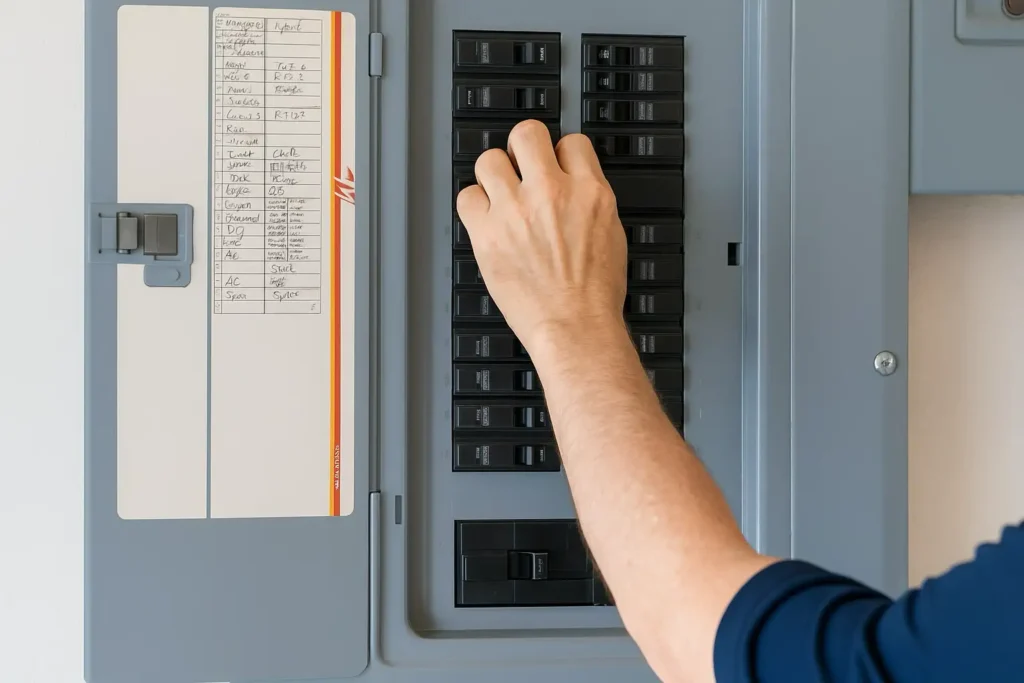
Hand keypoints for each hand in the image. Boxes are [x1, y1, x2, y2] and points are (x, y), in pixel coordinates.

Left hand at [456, 120, 628, 354]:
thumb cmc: (595, 295)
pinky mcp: (487, 233)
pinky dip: (473, 206)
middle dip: (523, 149)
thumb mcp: (611, 234)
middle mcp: (551, 193)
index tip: (554, 167)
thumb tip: (573, 187)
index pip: (571, 142)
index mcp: (589, 192)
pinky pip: (466, 197)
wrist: (575, 327)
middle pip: (527, 134)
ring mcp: (516, 211)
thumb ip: (589, 201)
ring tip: (501, 196)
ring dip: (494, 175)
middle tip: (522, 169)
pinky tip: (486, 219)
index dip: (560, 154)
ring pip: (488, 159)